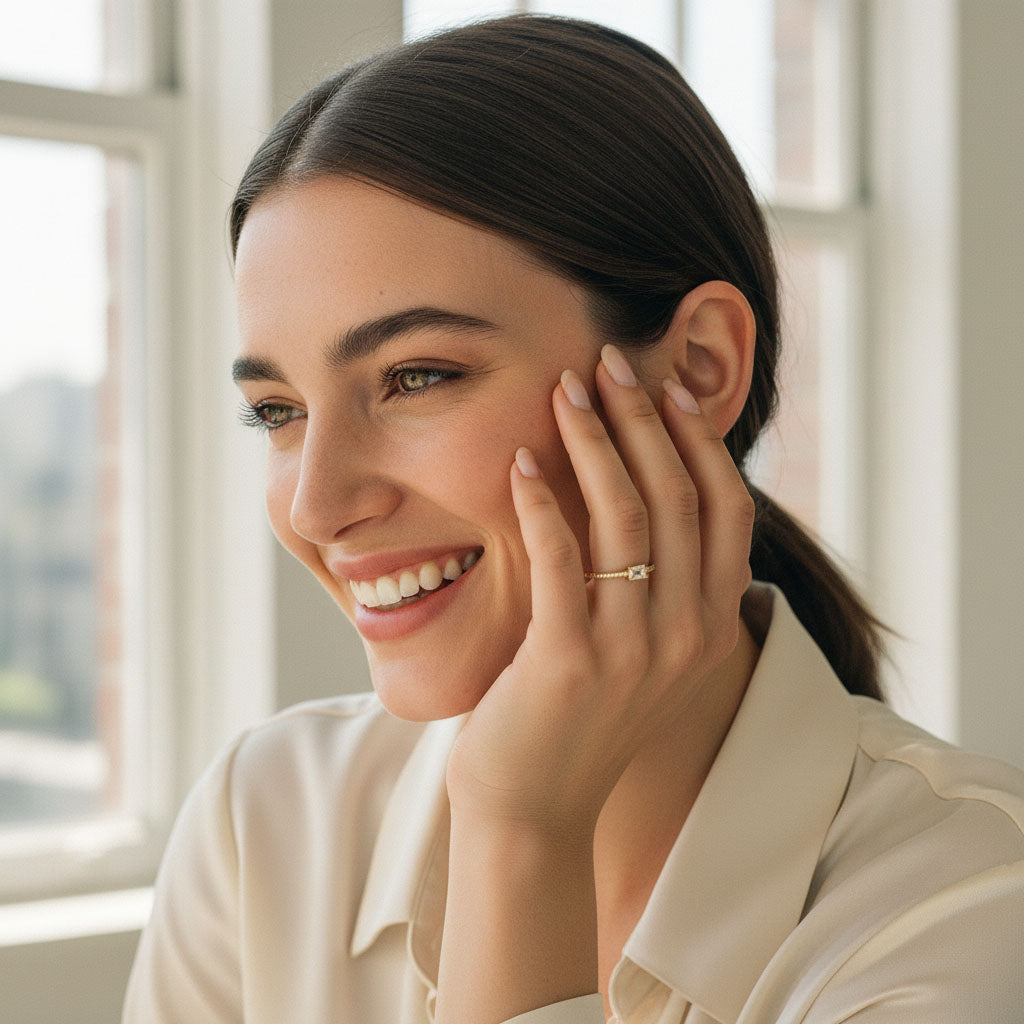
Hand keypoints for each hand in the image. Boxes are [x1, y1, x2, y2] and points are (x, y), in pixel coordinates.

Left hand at [444, 343, 755, 835]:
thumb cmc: (580, 717)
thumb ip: (664, 584)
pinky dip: (541, 502)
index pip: (729, 511)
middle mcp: (687, 637)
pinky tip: (520, 462)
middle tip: (610, 362)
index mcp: (713, 627)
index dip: (700, 442)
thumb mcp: (644, 650)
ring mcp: (633, 653)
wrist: (534, 807)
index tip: (667, 387)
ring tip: (565, 390)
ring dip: (595, 443)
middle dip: (645, 420)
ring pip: (628, 518)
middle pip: (681, 498)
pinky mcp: (569, 663)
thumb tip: (653, 490)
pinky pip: (561, 559)